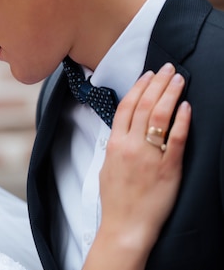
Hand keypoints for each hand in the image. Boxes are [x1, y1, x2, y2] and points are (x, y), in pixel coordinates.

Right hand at [85, 63, 190, 269]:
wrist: (125, 225)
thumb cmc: (116, 200)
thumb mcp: (106, 167)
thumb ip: (115, 146)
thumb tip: (123, 131)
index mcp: (114, 144)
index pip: (126, 107)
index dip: (138, 87)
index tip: (148, 75)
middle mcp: (130, 146)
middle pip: (144, 106)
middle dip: (157, 83)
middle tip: (167, 69)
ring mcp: (149, 156)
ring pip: (159, 116)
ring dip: (170, 94)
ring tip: (178, 80)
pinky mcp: (168, 168)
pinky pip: (176, 138)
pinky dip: (182, 120)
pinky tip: (186, 107)